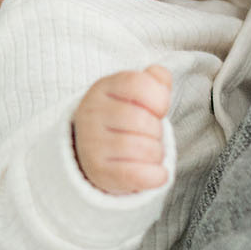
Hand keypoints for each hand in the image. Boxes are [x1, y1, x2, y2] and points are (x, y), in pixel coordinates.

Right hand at [72, 66, 172, 193]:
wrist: (91, 150)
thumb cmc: (121, 119)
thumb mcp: (133, 93)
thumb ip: (152, 80)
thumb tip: (159, 74)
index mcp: (102, 88)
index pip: (138, 84)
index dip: (158, 98)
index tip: (155, 109)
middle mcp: (92, 113)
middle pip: (146, 121)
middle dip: (157, 130)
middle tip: (146, 134)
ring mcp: (92, 144)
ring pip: (147, 149)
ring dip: (156, 154)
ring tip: (144, 151)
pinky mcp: (98, 172)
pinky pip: (141, 175)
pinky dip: (156, 175)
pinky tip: (153, 172)